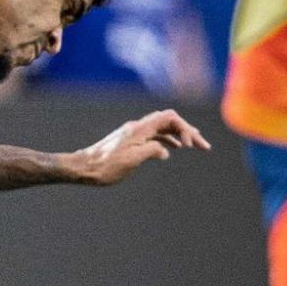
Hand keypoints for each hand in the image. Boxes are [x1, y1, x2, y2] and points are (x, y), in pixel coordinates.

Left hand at [67, 109, 208, 184]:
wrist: (83, 168)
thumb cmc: (105, 167)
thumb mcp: (132, 160)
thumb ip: (152, 151)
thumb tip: (166, 151)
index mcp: (140, 129)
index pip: (169, 118)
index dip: (184, 128)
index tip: (189, 146)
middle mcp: (137, 127)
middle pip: (168, 121)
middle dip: (187, 131)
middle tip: (203, 146)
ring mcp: (133, 133)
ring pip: (162, 128)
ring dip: (178, 135)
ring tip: (193, 146)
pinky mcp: (129, 140)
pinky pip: (153, 135)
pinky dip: (166, 139)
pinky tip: (173, 148)